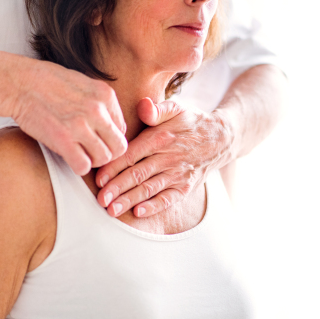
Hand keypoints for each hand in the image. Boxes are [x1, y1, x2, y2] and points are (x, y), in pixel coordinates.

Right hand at [11, 60, 127, 175]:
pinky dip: (79, 166)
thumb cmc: (49, 82)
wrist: (19, 83)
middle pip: (119, 147)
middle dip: (108, 153)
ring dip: (93, 161)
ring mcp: (80, 125)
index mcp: (106, 95)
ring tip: (81, 154)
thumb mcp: (85, 83)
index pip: (123, 129)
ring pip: (104, 158)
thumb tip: (113, 124)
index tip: (97, 138)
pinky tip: (71, 158)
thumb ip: (101, 103)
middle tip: (93, 152)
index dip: (110, 138)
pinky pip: (83, 166)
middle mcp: (97, 110)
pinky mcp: (63, 139)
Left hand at [95, 98, 233, 216]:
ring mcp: (178, 174)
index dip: (114, 167)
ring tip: (112, 210)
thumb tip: (144, 106)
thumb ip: (157, 109)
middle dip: (117, 188)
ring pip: (149, 189)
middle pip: (138, 175)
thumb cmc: (191, 122)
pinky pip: (168, 199)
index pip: (132, 155)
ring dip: (130, 200)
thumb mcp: (176, 108)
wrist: (221, 138)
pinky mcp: (186, 187)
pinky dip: (154, 206)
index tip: (98, 179)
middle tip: (100, 200)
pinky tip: (138, 212)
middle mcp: (169, 157)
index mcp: (161, 138)